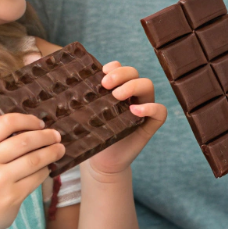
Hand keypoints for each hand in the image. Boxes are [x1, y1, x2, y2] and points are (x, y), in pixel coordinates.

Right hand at [0, 113, 66, 228]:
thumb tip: (34, 127)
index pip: (6, 123)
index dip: (27, 120)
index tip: (40, 123)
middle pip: (24, 141)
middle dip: (45, 136)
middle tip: (56, 136)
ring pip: (34, 160)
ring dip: (51, 152)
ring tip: (60, 149)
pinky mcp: (12, 196)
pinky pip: (36, 178)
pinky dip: (45, 171)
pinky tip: (47, 168)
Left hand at [82, 61, 166, 180]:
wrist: (101, 161)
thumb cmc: (92, 136)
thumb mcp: (86, 114)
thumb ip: (83, 99)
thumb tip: (67, 82)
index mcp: (117, 88)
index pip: (121, 68)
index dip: (114, 67)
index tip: (101, 73)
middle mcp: (132, 95)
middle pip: (134, 73)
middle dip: (121, 74)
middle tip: (105, 85)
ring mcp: (144, 108)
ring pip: (147, 85)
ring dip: (132, 86)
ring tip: (117, 97)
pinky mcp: (150, 125)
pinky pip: (160, 111)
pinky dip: (150, 107)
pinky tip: (135, 111)